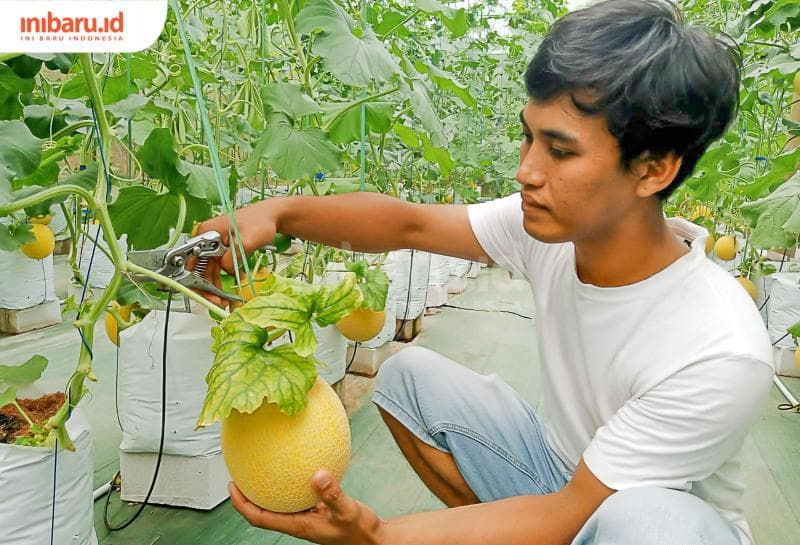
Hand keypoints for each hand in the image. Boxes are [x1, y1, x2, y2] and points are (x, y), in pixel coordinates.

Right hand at [190, 201, 277, 305]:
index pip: (192, 261)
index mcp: (206, 233)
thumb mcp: (246, 241)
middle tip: (217, 302)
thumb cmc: (260, 222)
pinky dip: (221, 277)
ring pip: (208, 269)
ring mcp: (213, 243)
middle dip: (206, 287)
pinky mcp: (221, 248)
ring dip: (214, 285)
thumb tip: (224, 270)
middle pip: (199, 268)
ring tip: (223, 300)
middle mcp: (205, 238)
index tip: (205, 294)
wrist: (271, 216)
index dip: (195, 281)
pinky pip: (217, 266)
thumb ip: (232, 257)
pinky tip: (228, 287)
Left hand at [229, 470, 385, 544]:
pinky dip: (289, 486)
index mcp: (298, 526)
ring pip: (278, 506)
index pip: (260, 518)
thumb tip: (317, 474)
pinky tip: (297, 470)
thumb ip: (332, 494)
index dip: (242, 504)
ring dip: (266, 492)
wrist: (372, 540)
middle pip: (263, 512)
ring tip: (261, 470)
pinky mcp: (315, 512)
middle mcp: (298, 523)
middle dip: (248, 496)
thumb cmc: (359, 530)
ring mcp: (306, 518)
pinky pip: (295, 498)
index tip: (232, 486)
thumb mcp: (347, 510)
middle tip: (239, 474)